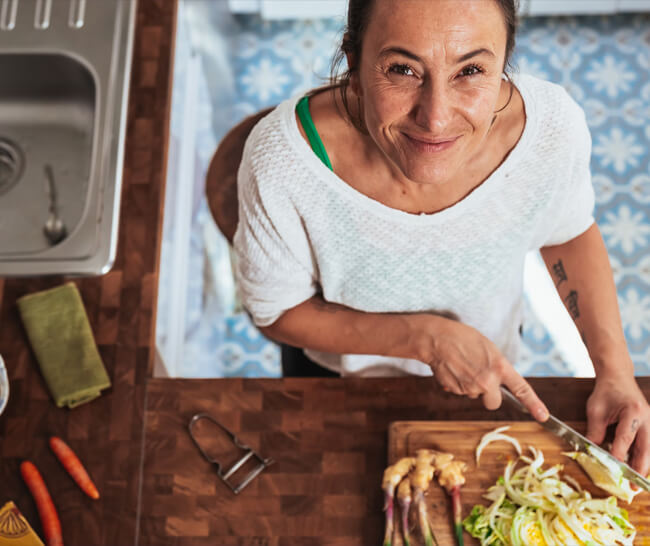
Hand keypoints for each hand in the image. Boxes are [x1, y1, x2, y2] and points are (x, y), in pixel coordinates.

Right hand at [422, 317, 548, 421]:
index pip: (521, 389)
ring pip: (475, 395)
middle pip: (493, 403)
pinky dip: (458, 383)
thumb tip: (496, 381)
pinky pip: (461, 392)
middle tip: (480, 379)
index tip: (543, 417)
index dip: (534, 404)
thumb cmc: (461, 337)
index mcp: (500, 367)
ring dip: (470, 385)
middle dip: (488, 395)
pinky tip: (453, 368)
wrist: (436, 339)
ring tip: (462, 365)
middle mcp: (487, 381)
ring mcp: (471, 388)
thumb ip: (496, 366)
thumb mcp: (487, 348)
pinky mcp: (456, 390)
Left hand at [586, 373, 649, 475]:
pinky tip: (636, 468)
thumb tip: (592, 451)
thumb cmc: (606, 392)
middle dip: (640, 468)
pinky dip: (643, 458)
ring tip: (636, 482)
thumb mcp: (595, 409)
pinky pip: (649, 446)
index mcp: (633, 411)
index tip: (613, 467)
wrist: (618, 377)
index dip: (619, 453)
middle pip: (647, 448)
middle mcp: (647, 418)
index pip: (626, 437)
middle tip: (633, 486)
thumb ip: (595, 430)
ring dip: (644, 466)